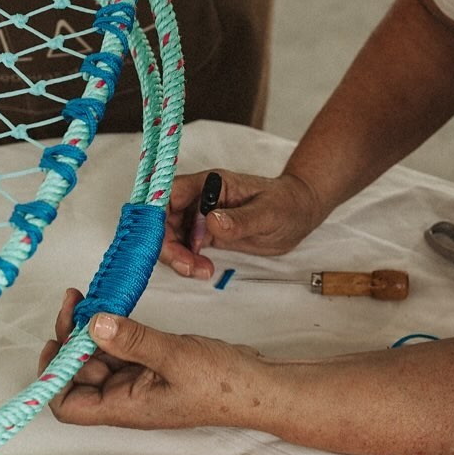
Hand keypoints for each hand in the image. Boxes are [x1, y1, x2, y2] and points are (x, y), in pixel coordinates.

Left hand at [38, 289, 262, 428]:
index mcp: (124, 407)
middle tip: (75, 301)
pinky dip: (112, 328)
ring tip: (89, 297)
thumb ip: (132, 340)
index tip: (58, 338)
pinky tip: (112, 307)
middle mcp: (125, 398)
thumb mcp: (174, 357)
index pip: (68, 405)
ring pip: (99, 357)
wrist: (257, 386)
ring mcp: (138, 382)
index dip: (54, 376)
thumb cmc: (221, 384)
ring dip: (90, 329)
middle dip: (71, 339)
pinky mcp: (151, 365)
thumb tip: (92, 324)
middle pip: (78, 374)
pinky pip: (120, 348)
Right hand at [160, 169, 322, 279]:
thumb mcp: (268, 212)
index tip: (158, 239)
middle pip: (163, 218)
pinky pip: (184, 247)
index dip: (156, 215)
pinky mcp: (205, 233)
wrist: (297, 214)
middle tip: (187, 266)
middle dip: (167, 244)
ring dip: (177, 256)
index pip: (169, 194)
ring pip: (171, 236)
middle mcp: (198, 197)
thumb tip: (212, 222)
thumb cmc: (286, 204)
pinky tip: (203, 270)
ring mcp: (199, 216)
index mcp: (208, 183)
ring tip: (201, 271)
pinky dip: (187, 261)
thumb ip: (240, 219)